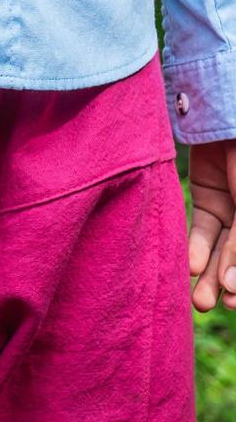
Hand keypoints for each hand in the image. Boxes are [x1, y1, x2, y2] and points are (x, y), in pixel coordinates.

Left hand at [187, 140, 235, 310]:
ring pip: (224, 247)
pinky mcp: (211, 195)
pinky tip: (191, 268)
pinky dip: (197, 247)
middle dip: (230, 283)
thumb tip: (233, 286)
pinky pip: (205, 228)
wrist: (226, 116)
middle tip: (211, 304)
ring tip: (199, 300)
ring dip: (211, 274)